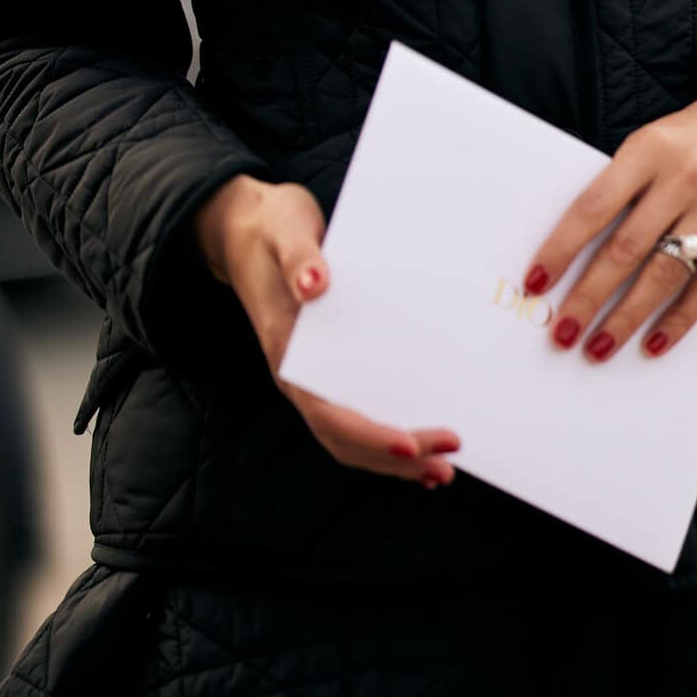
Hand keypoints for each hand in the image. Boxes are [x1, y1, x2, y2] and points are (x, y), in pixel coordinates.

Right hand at [192, 174, 460, 488]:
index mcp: (286, 351)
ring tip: (441, 471)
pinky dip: (388, 436)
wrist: (249, 226)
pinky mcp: (329, 365)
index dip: (368, 434)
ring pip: (351, 435)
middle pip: (345, 437)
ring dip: (394, 458)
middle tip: (447, 464)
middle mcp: (298, 375)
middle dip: (394, 457)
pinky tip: (421, 445)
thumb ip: (300, 258)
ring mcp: (313, 375)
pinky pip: (357, 412)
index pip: (327, 411)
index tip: (410, 444)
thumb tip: (316, 284)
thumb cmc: (272, 227)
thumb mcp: (285, 229)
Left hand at [520, 80, 696, 366]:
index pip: (594, 206)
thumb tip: (573, 253)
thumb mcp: (649, 143)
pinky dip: (679, 319)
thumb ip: (620, 187)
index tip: (536, 283)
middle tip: (563, 332)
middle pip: (627, 248)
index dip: (562, 248)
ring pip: (666, 273)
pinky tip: (653, 342)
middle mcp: (685, 177)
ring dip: (628, 317)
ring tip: (599, 347)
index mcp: (648, 149)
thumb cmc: (691, 137)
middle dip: (590, 296)